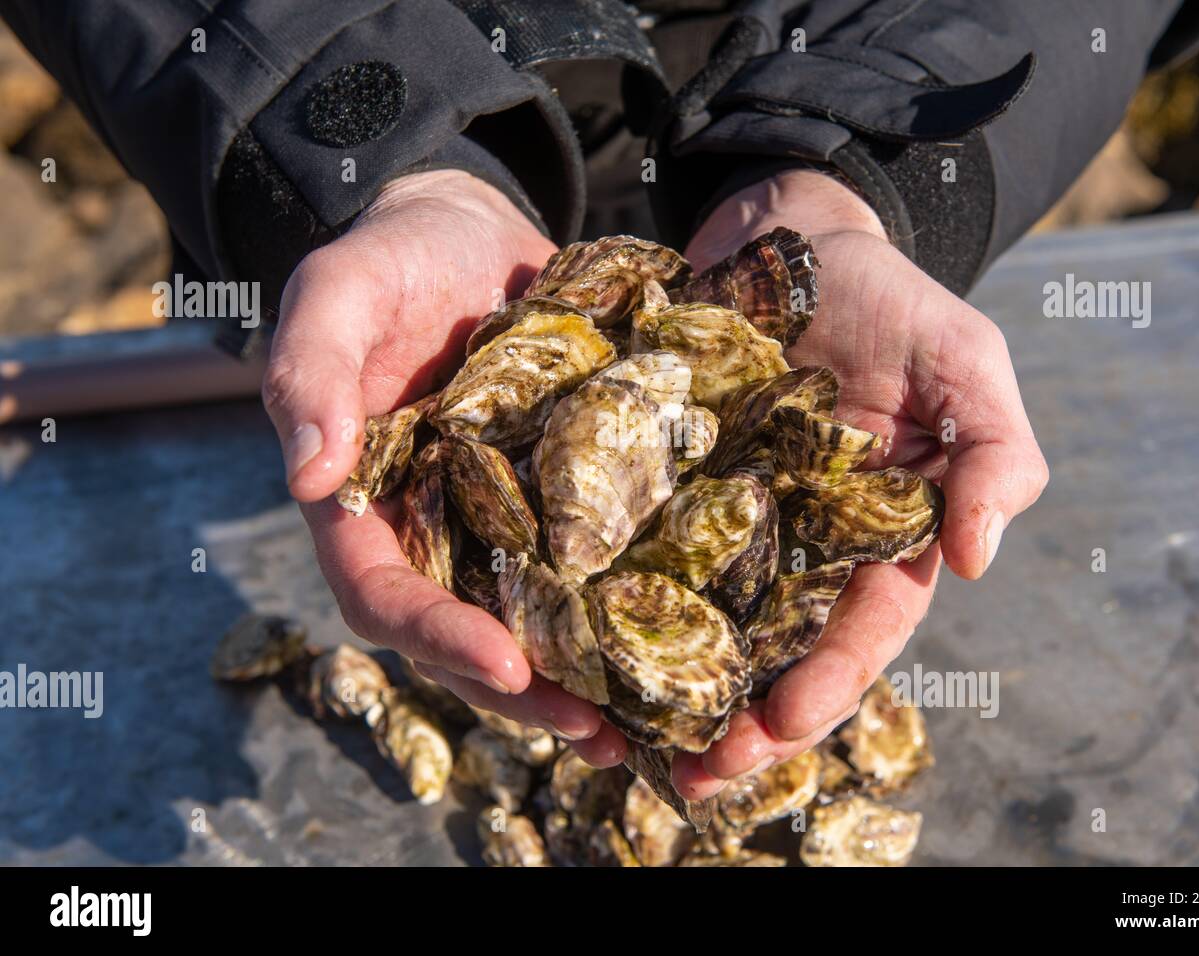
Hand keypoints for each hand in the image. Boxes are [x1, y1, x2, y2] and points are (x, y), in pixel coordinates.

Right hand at [262, 170, 625, 765]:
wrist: (465, 232)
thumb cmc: (392, 257)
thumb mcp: (338, 290)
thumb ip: (310, 371)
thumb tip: (310, 476)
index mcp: (363, 503)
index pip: (386, 592)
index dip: (439, 637)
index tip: (508, 663)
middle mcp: (430, 529)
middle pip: (466, 634)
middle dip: (527, 689)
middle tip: (599, 730)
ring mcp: (496, 520)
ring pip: (533, 618)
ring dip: (583, 674)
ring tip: (649, 719)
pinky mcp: (560, 498)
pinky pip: (587, 563)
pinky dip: (625, 605)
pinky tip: (684, 636)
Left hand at [671, 169, 1048, 797]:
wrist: (786, 235)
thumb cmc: (888, 297)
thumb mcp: (964, 359)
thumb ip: (994, 451)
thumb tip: (978, 559)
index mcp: (877, 534)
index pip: (860, 628)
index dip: (827, 684)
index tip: (779, 725)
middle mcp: (800, 544)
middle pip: (773, 651)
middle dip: (740, 720)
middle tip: (692, 776)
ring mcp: (726, 519)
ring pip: (701, 623)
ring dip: (671, 687)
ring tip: (625, 745)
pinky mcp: (663, 485)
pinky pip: (638, 553)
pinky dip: (615, 604)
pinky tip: (580, 648)